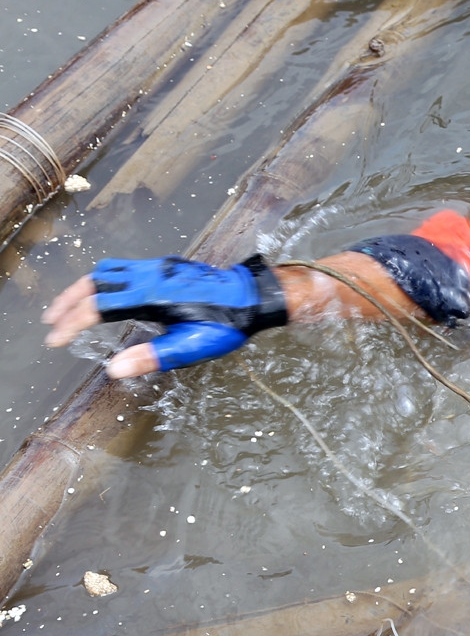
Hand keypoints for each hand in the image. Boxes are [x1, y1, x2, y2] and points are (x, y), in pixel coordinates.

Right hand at [42, 255, 286, 375]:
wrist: (253, 296)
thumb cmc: (227, 324)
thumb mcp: (192, 346)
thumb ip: (153, 357)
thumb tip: (115, 369)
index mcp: (151, 296)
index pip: (98, 308)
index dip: (72, 324)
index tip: (55, 340)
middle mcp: (149, 276)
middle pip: (94, 284)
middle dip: (68, 302)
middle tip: (50, 321)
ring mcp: (156, 267)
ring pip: (107, 271)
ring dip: (83, 288)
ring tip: (69, 306)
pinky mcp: (164, 266)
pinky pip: (123, 268)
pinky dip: (103, 280)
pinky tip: (104, 293)